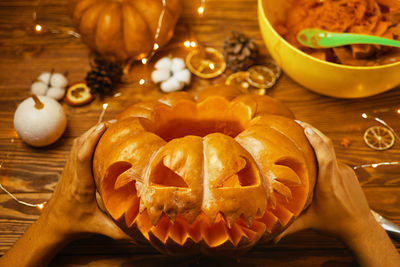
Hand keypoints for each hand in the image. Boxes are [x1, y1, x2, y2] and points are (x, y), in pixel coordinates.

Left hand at [40, 122, 128, 239]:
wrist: (51, 225)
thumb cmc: (73, 224)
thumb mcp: (96, 227)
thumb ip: (117, 231)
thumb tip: (139, 235)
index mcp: (80, 185)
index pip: (81, 156)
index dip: (91, 140)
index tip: (103, 127)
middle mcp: (72, 174)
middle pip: (78, 144)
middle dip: (94, 130)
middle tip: (113, 122)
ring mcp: (68, 170)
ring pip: (76, 144)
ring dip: (90, 133)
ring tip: (108, 126)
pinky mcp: (68, 170)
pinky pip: (76, 149)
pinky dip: (86, 139)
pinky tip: (97, 138)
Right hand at [275, 122, 399, 266]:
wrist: (361, 227)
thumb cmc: (334, 223)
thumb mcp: (311, 223)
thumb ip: (290, 227)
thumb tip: (270, 237)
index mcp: (328, 181)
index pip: (325, 153)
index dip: (315, 138)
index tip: (304, 127)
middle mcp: (338, 172)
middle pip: (328, 145)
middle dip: (313, 130)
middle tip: (297, 122)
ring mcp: (345, 171)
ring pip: (330, 152)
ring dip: (317, 142)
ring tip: (301, 135)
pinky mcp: (349, 172)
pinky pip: (334, 159)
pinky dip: (323, 152)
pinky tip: (313, 154)